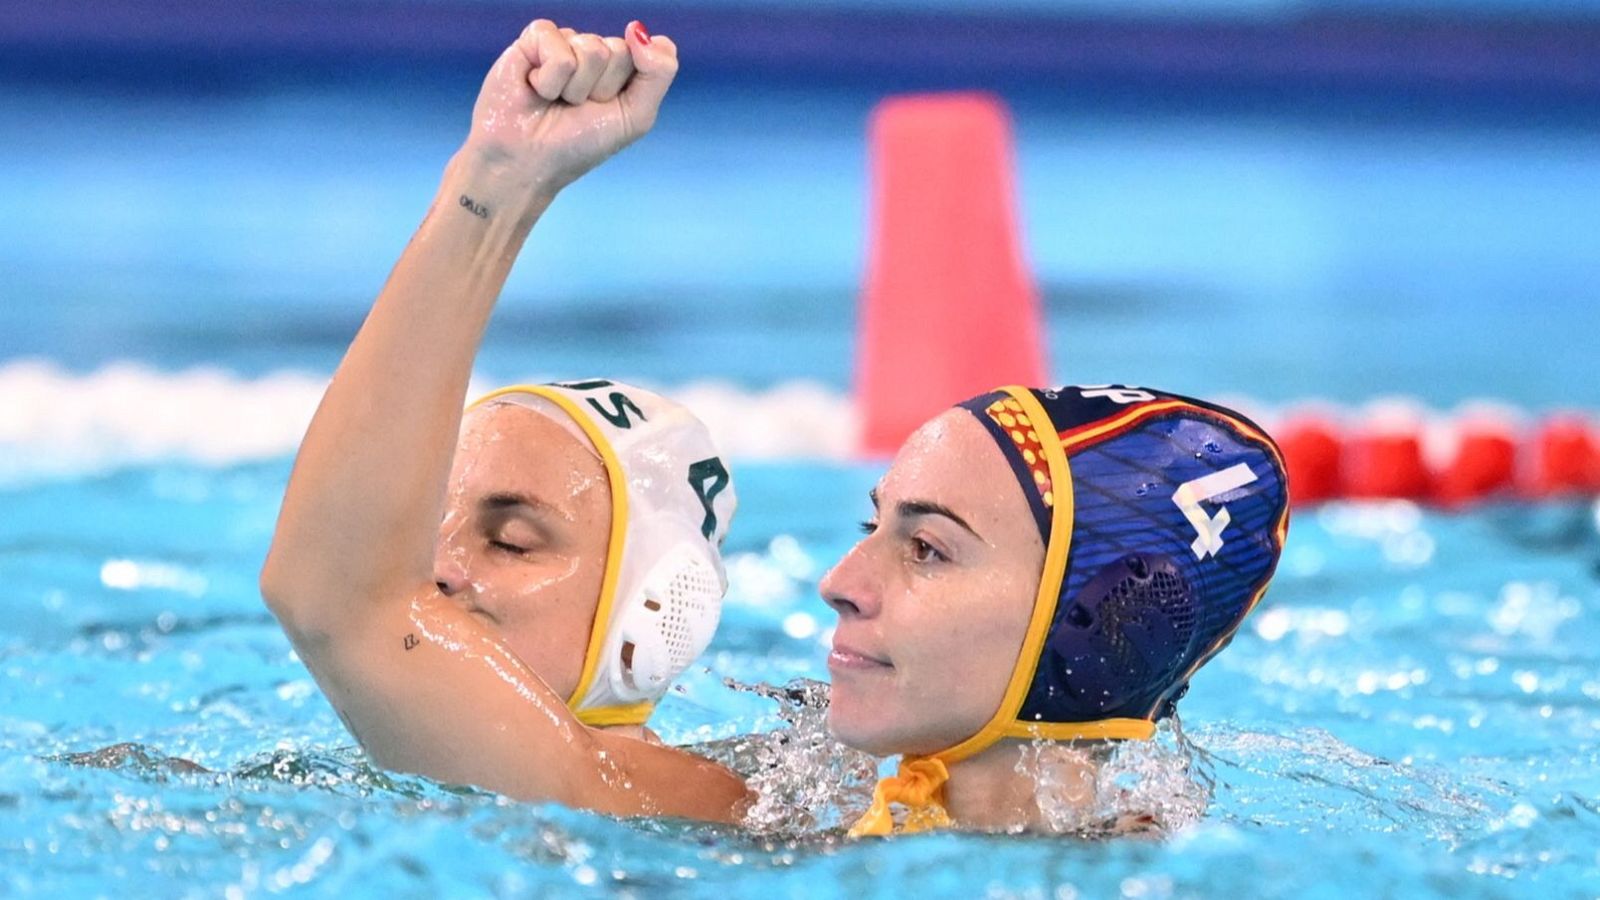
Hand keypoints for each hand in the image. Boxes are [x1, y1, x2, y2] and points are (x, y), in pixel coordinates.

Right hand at [465, 19, 677, 193]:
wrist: (527, 162)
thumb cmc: (578, 145)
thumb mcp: (635, 117)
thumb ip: (659, 72)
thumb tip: (640, 29)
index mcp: (625, 69)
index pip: (651, 52)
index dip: (631, 86)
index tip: (609, 109)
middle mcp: (597, 52)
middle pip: (620, 50)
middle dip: (602, 88)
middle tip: (577, 108)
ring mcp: (566, 43)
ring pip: (591, 48)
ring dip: (575, 87)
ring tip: (556, 101)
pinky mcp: (534, 39)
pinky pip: (558, 46)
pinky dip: (550, 78)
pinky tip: (536, 88)